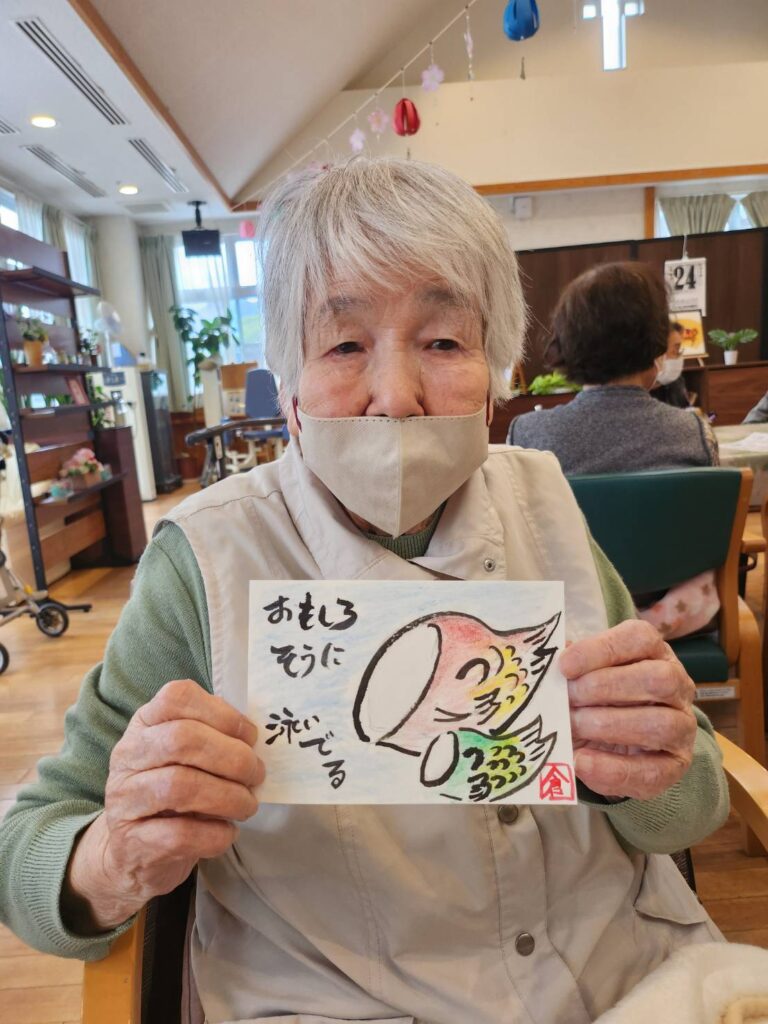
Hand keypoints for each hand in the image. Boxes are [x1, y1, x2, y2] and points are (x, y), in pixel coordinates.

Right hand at [63, 679, 262, 931]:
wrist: (132, 851)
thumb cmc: (171, 794)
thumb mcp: (184, 756)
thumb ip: (213, 737)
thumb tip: (254, 740)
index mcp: (145, 723)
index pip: (177, 698)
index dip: (222, 713)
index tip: (250, 736)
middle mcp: (128, 755)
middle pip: (182, 740)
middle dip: (233, 757)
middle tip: (256, 775)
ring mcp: (124, 798)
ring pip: (179, 787)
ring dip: (228, 797)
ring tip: (247, 805)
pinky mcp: (131, 841)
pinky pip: (180, 835)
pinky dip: (215, 834)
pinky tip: (227, 833)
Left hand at [560, 619, 696, 800]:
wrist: (610, 745)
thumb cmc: (596, 698)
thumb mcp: (584, 676)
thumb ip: (571, 667)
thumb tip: (548, 660)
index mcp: (653, 653)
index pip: (640, 638)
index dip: (601, 650)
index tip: (565, 666)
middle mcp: (677, 686)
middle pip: (658, 679)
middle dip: (606, 688)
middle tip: (569, 699)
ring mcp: (682, 727)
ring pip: (662, 724)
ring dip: (610, 726)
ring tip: (574, 727)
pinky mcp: (674, 767)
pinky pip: (651, 771)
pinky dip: (611, 769)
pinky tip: (581, 761)